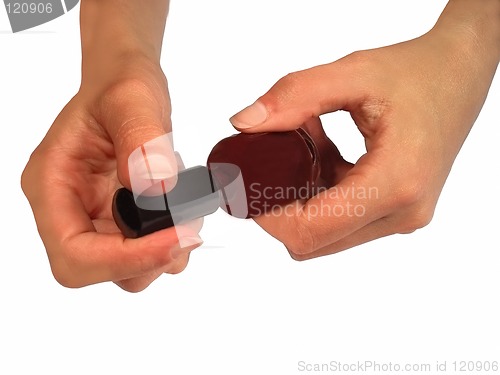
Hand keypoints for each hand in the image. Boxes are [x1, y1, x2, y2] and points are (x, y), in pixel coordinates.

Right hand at [21, 57, 201, 291]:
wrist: (125, 85)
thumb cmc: (118, 86)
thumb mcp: (131, 97)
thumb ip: (141, 137)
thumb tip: (156, 186)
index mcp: (51, 184)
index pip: (73, 252)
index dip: (124, 258)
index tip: (174, 237)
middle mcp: (67, 209)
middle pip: (95, 269)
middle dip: (145, 260)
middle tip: (187, 231)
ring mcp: (93, 218)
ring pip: (123, 269)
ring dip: (161, 256)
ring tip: (187, 217)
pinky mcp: (119, 220)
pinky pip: (142, 252)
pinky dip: (168, 244)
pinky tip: (182, 214)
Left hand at [229, 0, 498, 259]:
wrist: (460, 75)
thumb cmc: (419, 72)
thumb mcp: (352, 73)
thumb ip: (294, 97)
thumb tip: (245, 124)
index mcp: (395, 183)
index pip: (311, 231)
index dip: (268, 216)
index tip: (249, 184)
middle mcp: (402, 213)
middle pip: (314, 241)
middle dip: (281, 206)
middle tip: (272, 162)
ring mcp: (401, 217)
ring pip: (325, 235)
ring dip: (301, 199)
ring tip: (307, 149)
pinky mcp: (397, 212)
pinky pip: (342, 221)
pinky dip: (320, 195)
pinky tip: (323, 155)